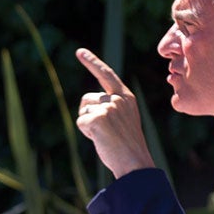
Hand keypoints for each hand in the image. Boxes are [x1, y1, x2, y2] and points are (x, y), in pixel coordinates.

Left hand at [74, 48, 154, 179]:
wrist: (134, 162)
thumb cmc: (127, 145)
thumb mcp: (124, 119)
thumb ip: (111, 106)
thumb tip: (89, 104)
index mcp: (126, 97)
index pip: (107, 75)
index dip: (92, 62)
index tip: (79, 52)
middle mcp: (118, 98)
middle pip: (88, 98)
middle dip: (88, 114)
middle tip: (106, 132)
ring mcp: (109, 107)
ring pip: (83, 111)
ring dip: (88, 124)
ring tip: (105, 135)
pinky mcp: (99, 118)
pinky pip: (81, 122)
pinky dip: (86, 133)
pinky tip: (101, 139)